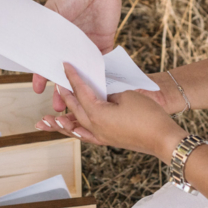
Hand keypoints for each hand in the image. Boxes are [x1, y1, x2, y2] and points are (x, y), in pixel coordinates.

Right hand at [35, 0, 132, 99]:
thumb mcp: (53, 10)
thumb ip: (47, 31)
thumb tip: (35, 52)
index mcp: (56, 37)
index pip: (47, 61)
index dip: (41, 75)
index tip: (37, 89)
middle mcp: (71, 44)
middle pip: (65, 71)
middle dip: (62, 89)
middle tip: (57, 106)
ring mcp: (88, 45)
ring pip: (83, 72)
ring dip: (80, 88)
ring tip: (77, 104)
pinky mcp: (105, 43)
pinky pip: (103, 64)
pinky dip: (101, 77)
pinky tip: (97, 90)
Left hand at [37, 64, 185, 161]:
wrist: (163, 139)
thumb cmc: (148, 116)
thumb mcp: (127, 96)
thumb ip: (109, 93)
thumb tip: (99, 93)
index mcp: (97, 114)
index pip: (81, 92)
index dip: (73, 78)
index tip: (66, 66)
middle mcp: (95, 127)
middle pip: (74, 109)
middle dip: (63, 97)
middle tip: (54, 85)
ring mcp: (100, 136)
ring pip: (75, 128)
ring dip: (60, 124)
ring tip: (45, 122)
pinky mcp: (108, 141)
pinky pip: (85, 136)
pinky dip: (75, 132)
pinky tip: (72, 131)